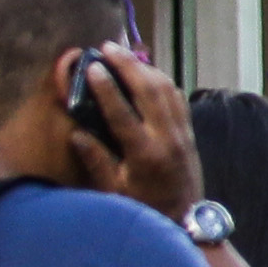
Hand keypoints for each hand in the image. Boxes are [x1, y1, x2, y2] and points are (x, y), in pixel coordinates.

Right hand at [59, 45, 200, 220]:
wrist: (187, 220)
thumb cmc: (144, 209)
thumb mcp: (113, 192)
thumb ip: (96, 162)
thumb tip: (77, 134)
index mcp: (145, 153)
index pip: (123, 113)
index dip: (107, 87)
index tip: (92, 65)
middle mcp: (167, 138)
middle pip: (149, 91)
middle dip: (128, 65)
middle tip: (107, 46)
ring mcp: (182, 134)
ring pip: (167, 90)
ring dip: (146, 68)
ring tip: (125, 53)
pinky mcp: (190, 133)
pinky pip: (178, 99)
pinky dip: (163, 82)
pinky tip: (149, 73)